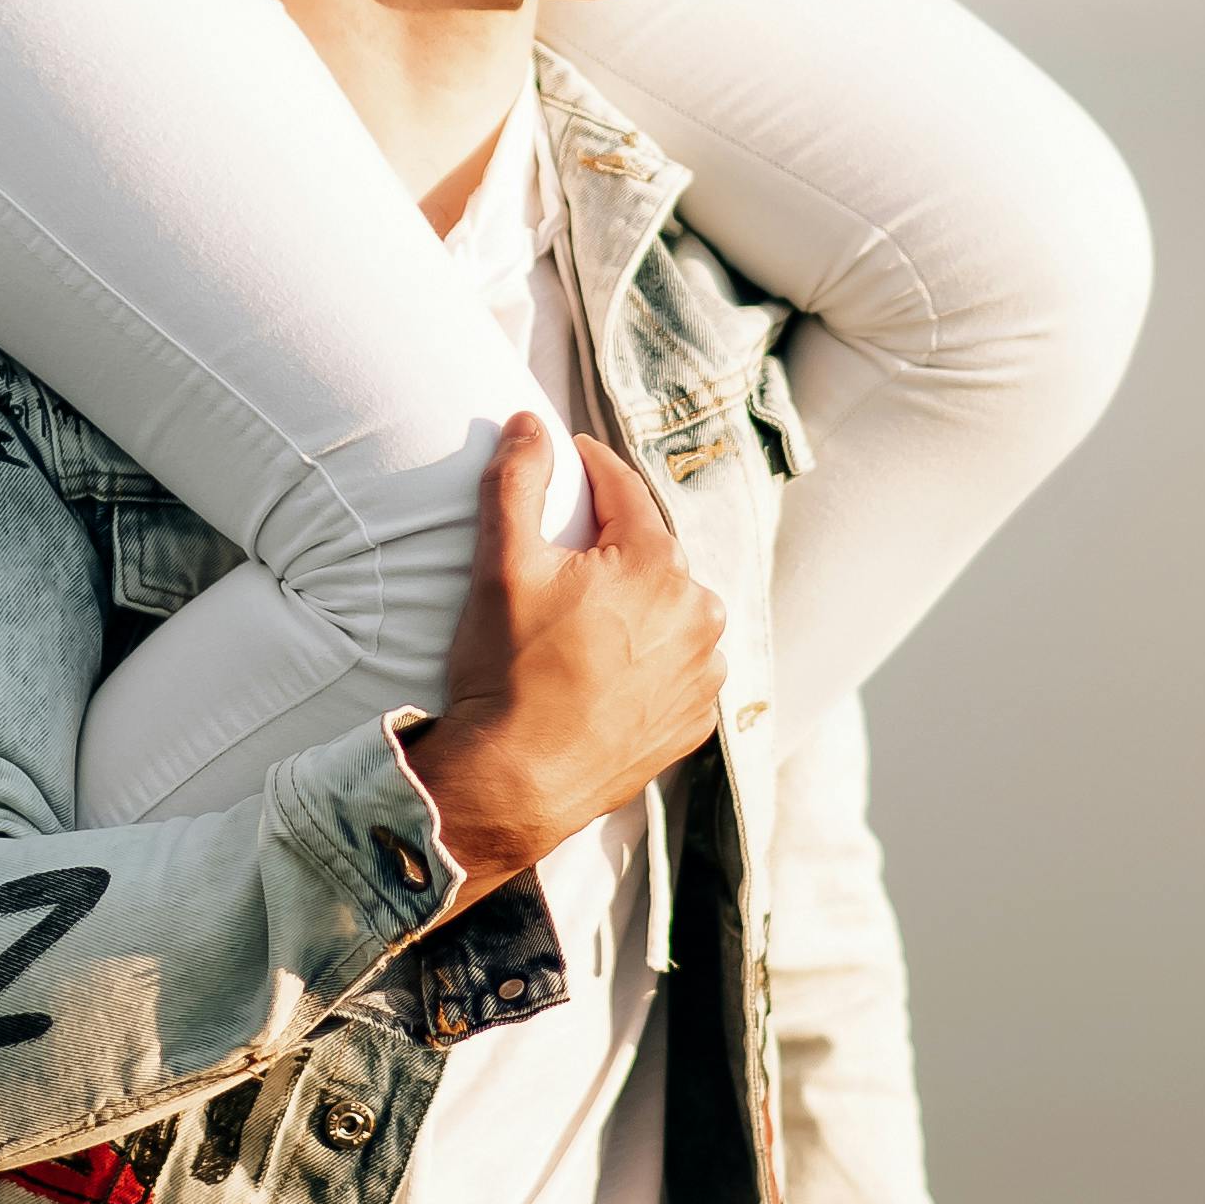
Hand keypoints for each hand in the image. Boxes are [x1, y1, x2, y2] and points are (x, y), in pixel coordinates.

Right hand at [406, 420, 723, 898]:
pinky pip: (678, 667)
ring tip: (588, 619)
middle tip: (568, 558)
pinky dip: (651, 658)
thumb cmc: (507, 671)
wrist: (516, 781)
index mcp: (657, 564)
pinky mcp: (696, 720)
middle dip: (614, 547)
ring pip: (671, 610)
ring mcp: (703, 671)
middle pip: (651, 554)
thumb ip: (517, 480)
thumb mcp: (502, 563)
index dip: (592, 469)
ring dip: (639, 604)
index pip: (624, 492)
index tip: (572, 457)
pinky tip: (609, 667)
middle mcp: (698, 612)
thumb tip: (529, 422)